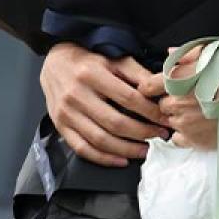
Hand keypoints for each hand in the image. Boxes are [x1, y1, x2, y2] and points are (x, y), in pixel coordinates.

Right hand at [39, 42, 165, 167]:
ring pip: (101, 140)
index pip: (128, 98)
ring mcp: (66, 113)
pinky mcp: (60, 126)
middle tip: (160, 135)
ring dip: (127, 149)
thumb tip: (159, 89)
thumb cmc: (86, 61)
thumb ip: (137, 73)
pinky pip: (83, 149)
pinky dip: (104, 159)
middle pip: (116, 123)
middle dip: (143, 132)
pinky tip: (121, 159)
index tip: (165, 119)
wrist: (54, 63)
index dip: (151, 112)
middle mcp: (76, 95)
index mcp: (91, 74)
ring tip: (145, 149)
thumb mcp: (113, 58)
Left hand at [155, 60, 218, 150]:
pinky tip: (199, 127)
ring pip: (170, 123)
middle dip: (171, 103)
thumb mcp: (211, 54)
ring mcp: (185, 124)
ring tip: (198, 113)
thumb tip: (169, 52)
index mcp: (176, 80)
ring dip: (179, 118)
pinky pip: (179, 140)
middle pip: (160, 106)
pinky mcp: (196, 141)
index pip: (146, 87)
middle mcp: (176, 103)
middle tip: (188, 100)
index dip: (152, 88)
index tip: (158, 89)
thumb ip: (185, 54)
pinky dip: (185, 135)